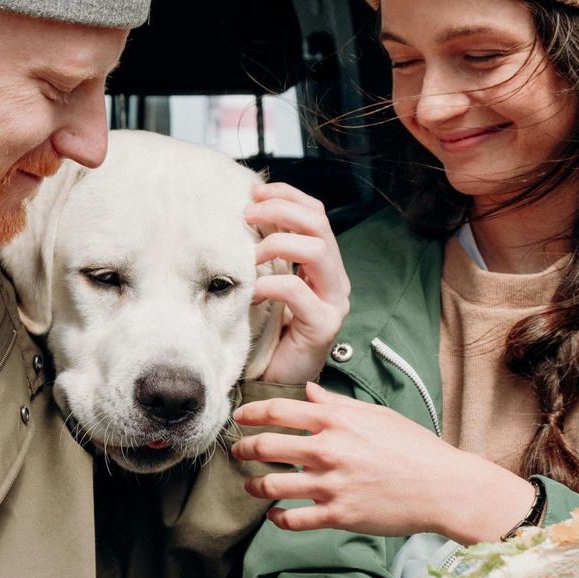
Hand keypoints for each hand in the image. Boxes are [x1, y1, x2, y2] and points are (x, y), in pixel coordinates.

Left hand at [231, 382, 534, 542]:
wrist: (443, 487)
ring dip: (253, 484)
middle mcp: (328, 450)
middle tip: (237, 450)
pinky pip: (293, 520)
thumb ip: (337, 403)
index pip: (278, 411)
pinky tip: (274, 514)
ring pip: (271, 485)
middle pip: (266, 446)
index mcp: (337, 420)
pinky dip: (277, 518)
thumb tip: (309, 390)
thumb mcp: (376, 415)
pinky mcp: (338, 515)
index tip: (239, 416)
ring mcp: (330, 484)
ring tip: (250, 484)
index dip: (251, 413)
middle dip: (244, 448)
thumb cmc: (414, 448)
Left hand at [244, 182, 349, 385]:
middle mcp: (335, 280)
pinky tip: (252, 292)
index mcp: (324, 266)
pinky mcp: (323, 326)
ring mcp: (334, 303)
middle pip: (319, 225)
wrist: (276, 384)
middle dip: (281, 211)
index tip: (255, 193)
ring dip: (278, 244)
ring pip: (317, 250)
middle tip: (247, 215)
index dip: (288, 196)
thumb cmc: (268, 336)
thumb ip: (266, 257)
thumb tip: (243, 217)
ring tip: (250, 257)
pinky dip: (269, 284)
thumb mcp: (267, 286)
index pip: (316, 215)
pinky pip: (297, 292)